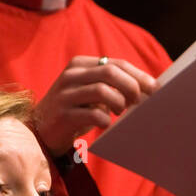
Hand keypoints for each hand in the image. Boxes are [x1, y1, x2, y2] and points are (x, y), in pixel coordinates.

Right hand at [34, 55, 157, 156]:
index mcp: (80, 65)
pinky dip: (105, 120)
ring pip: (102, 90)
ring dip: (119, 103)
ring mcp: (65, 94)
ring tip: (121, 113)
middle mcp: (71, 75)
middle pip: (110, 72)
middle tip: (140, 102)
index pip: (115, 63)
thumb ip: (111, 86)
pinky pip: (91, 114)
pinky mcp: (62, 114)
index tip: (155, 88)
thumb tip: (146, 88)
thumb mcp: (90, 93)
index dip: (138, 75)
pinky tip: (106, 125)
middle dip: (132, 86)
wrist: (40, 132)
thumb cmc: (74, 112)